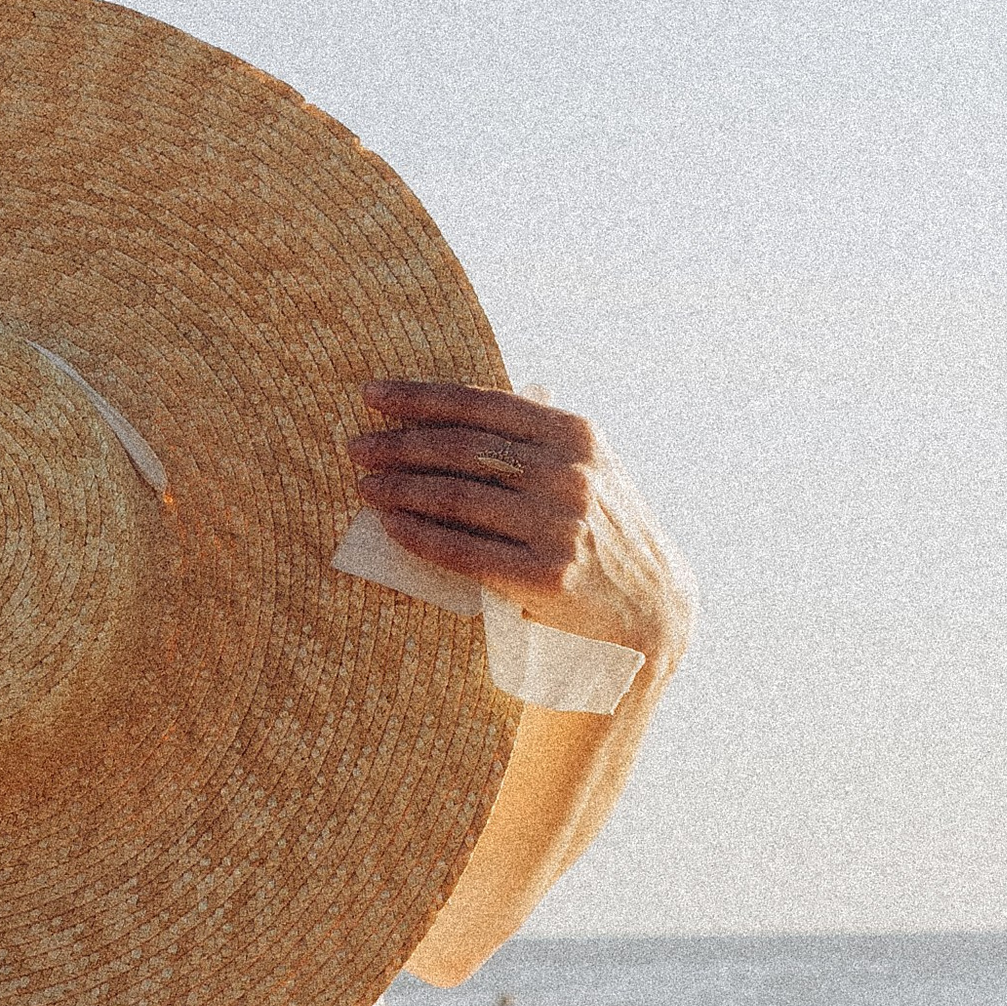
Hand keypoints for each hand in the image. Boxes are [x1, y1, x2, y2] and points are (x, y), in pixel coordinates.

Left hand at [348, 385, 693, 675]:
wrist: (650, 611)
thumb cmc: (603, 530)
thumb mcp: (588, 468)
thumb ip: (535, 436)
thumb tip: (450, 407)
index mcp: (576, 434)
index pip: (482, 403)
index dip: (419, 396)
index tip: (371, 394)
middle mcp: (570, 474)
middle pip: (461, 448)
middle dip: (398, 443)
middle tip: (356, 446)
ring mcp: (560, 525)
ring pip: (456, 496)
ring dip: (399, 488)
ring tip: (365, 485)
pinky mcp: (546, 576)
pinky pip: (463, 550)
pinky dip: (418, 534)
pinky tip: (390, 525)